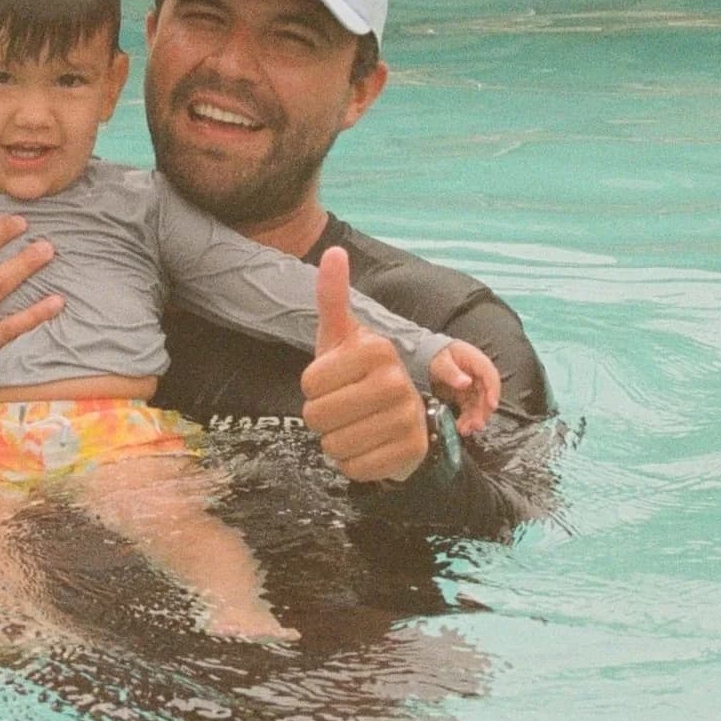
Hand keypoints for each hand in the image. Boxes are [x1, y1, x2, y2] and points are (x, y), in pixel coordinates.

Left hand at [299, 245, 430, 482]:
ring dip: (334, 442)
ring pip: (333, 445)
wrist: (396, 419)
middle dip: (320, 417)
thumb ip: (332, 297)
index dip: (312, 388)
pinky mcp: (410, 453)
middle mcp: (397, 381)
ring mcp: (407, 419)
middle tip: (342, 408)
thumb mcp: (340, 337)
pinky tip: (368, 447)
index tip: (334, 380)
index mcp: (377, 348)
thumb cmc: (357, 374)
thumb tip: (334, 251)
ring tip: (354, 426)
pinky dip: (352, 464)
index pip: (310, 383)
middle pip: (318, 416)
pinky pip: (354, 469)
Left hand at [429, 341, 500, 435]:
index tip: (492, 404)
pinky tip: (462, 427)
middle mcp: (478, 375)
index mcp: (475, 361)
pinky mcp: (467, 395)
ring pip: (480, 404)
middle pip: (486, 394)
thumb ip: (451, 372)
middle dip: (483, 411)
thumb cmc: (436, 354)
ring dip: (475, 418)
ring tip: (467, 430)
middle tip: (476, 424)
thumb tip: (465, 382)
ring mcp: (473, 386)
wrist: (429, 356)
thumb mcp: (440, 362)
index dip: (493, 390)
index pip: (490, 375)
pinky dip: (468, 419)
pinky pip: (471, 409)